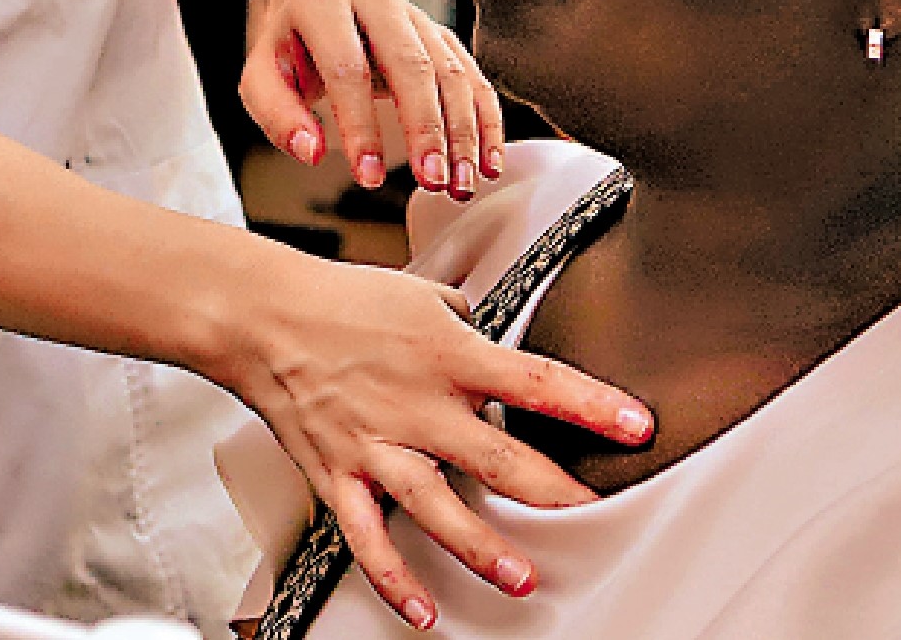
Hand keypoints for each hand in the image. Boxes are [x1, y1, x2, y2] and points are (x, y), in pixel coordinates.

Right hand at [221, 248, 652, 629]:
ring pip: (437, 509)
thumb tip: (499, 345)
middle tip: (596, 515)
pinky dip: (393, 580)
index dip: (591, 405)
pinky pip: (368, 538)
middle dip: (554, 492)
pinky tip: (423, 610)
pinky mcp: (339, 475)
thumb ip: (468, 327)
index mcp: (448, 353)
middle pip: (498, 458)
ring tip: (524, 580)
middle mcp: (417, 404)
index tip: (638, 426)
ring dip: (483, 550)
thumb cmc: (345, 300)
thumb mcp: (424, 292)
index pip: (535, 380)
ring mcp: (377, 446)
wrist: (263, 316)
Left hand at [243, 0, 505, 199]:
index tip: (368, 178)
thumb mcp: (263, 74)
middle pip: (412, 63)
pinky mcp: (442, 36)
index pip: (348, 68)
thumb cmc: (292, 43)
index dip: (360, 126)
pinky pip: (472, 76)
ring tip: (460, 183)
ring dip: (462, 132)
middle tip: (431, 181)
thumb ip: (277, 115)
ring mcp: (416, 16)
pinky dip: (485, 121)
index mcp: (323, 2)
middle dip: (426, 127)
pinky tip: (488, 161)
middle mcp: (376, 0)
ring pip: (449, 71)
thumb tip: (310, 152)